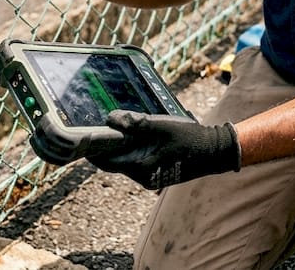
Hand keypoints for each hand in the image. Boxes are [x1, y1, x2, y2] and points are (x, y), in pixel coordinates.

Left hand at [87, 110, 239, 189]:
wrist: (214, 152)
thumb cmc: (190, 139)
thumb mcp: (161, 126)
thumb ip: (135, 123)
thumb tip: (110, 119)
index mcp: (141, 167)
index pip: (106, 160)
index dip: (92, 148)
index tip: (80, 136)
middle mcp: (142, 176)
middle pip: (113, 161)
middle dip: (103, 146)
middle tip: (93, 128)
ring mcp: (149, 176)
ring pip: (124, 160)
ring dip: (117, 146)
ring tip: (112, 128)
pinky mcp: (154, 171)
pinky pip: (135, 160)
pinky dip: (130, 148)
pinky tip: (132, 134)